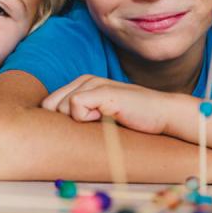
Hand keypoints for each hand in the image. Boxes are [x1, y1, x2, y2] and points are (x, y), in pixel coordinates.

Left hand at [40, 75, 177, 134]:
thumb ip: (79, 117)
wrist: (163, 115)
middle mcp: (84, 80)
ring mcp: (93, 83)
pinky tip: (107, 116)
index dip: (57, 122)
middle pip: (50, 107)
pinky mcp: (102, 90)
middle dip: (65, 122)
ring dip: (79, 122)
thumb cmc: (132, 120)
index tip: (78, 130)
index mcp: (81, 84)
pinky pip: (75, 107)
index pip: (48, 104)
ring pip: (61, 108)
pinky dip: (87, 119)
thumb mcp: (100, 116)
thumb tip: (51, 132)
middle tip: (93, 125)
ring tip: (104, 120)